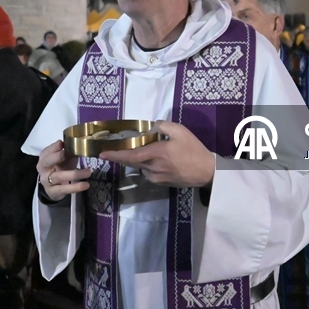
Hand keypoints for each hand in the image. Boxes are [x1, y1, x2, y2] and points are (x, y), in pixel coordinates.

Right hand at [37, 140, 92, 201]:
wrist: (53, 187)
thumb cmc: (60, 168)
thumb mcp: (64, 158)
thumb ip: (69, 152)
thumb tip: (81, 144)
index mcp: (44, 157)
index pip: (47, 150)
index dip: (54, 147)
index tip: (62, 143)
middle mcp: (43, 168)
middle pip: (48, 161)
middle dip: (57, 157)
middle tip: (67, 154)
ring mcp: (46, 181)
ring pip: (59, 176)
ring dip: (74, 174)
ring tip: (88, 172)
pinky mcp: (53, 192)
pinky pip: (64, 189)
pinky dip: (75, 187)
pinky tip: (85, 185)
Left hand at [99, 120, 215, 187]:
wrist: (206, 172)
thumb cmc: (193, 150)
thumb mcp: (180, 131)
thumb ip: (162, 126)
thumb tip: (150, 129)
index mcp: (155, 154)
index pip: (130, 156)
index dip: (115, 155)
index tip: (102, 155)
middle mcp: (152, 167)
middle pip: (132, 162)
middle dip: (122, 156)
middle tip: (116, 149)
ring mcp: (156, 177)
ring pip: (140, 167)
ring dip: (139, 159)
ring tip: (150, 150)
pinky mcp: (161, 183)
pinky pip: (148, 172)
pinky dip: (148, 165)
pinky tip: (159, 160)